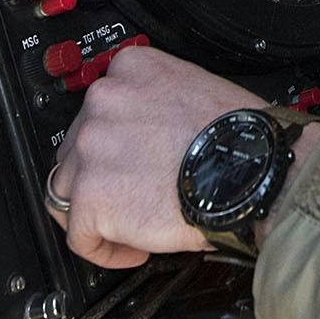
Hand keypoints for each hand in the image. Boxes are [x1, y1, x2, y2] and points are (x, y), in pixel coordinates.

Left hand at [47, 46, 292, 267]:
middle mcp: (103, 102)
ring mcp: (92, 149)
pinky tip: (134, 249)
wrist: (251, 169)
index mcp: (131, 69)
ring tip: (127, 225)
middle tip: (131, 196)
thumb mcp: (196, 88)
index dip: (113, 143)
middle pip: (77, 149)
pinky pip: (80, 236)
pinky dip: (104, 249)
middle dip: (100, 176)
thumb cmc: (239, 136)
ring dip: (95, 211)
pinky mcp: (92, 197)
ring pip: (68, 190)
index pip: (98, 108)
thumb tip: (150, 134)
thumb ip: (159, 103)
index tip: (128, 161)